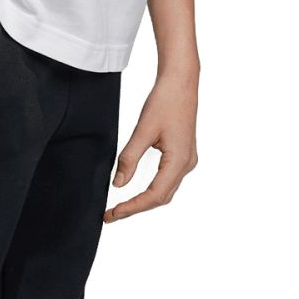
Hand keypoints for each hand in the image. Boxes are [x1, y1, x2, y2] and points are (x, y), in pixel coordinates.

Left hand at [105, 71, 198, 222]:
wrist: (181, 82)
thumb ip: (129, 158)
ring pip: (165, 191)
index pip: (154, 195)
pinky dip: (152, 190)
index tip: (113, 214)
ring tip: (121, 208)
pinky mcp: (183, 155)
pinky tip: (138, 192)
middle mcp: (187, 164)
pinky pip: (167, 180)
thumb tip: (118, 184)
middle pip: (160, 198)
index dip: (132, 207)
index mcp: (179, 161)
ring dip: (144, 201)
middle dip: (136, 208)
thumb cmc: (165, 101)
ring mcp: (187, 160)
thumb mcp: (143, 130)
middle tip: (111, 215)